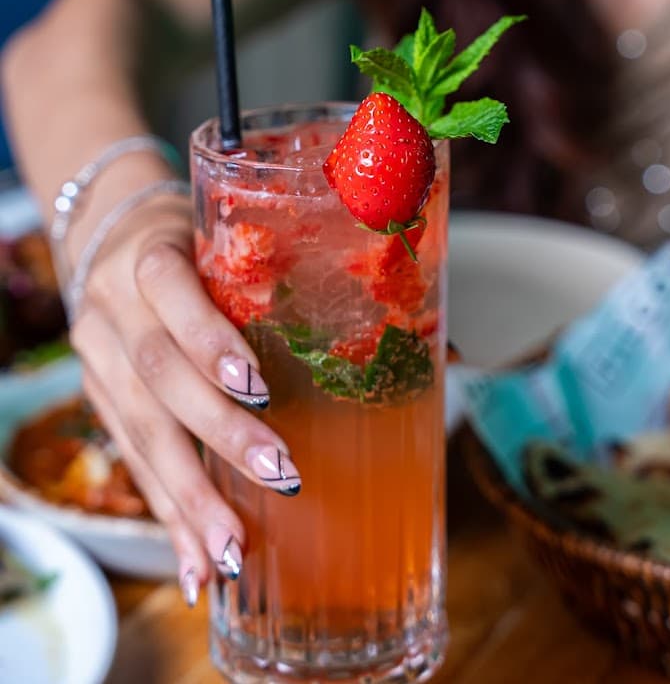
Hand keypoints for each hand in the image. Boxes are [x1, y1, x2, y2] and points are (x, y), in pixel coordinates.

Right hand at [69, 194, 300, 603]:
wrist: (111, 239)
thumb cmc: (200, 241)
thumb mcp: (240, 238)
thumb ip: (314, 283)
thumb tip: (440, 350)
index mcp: (151, 251)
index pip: (170, 288)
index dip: (210, 340)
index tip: (260, 389)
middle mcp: (114, 305)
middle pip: (158, 371)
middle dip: (218, 431)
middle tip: (279, 474)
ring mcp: (97, 356)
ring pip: (138, 429)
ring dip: (189, 495)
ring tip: (233, 550)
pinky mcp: (97, 398)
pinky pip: (130, 461)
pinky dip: (168, 514)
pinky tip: (196, 562)